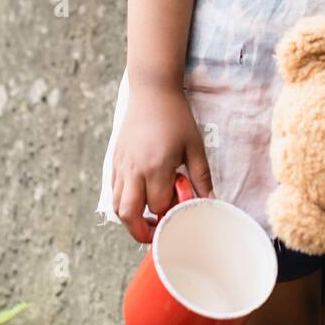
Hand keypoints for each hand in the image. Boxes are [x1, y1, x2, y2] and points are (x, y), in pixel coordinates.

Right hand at [112, 82, 214, 244]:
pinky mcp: (114, 160)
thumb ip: (201, 176)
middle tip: (156, 232)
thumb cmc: (176, 117)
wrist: (152, 91)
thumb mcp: (194, 146)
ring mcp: (121, 166)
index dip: (170, 212)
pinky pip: (113, 190)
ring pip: (116, 206)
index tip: (181, 207)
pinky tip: (140, 196)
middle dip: (141, 231)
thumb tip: (210, 201)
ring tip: (148, 217)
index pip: (158, 206)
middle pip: (128, 215)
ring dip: (130, 218)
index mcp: (156, 167)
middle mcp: (134, 170)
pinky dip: (123, 201)